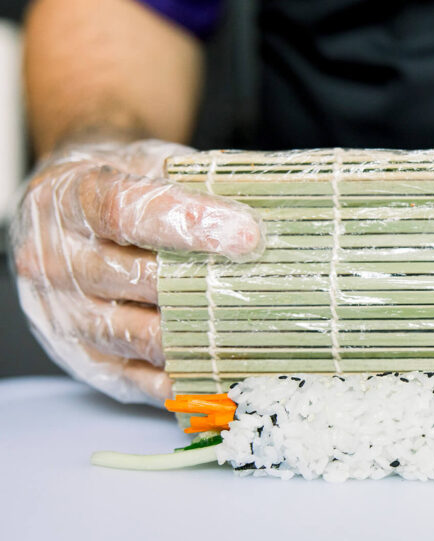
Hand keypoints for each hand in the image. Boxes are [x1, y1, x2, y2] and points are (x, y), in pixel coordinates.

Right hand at [11, 139, 263, 403]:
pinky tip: (229, 369)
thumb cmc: (120, 186)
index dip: (189, 223)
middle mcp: (57, 263)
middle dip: (208, 282)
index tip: (247, 233)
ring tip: (261, 327)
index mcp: (68, 200)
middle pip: (137, 279)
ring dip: (202, 334)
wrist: (61, 216)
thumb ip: (193, 180)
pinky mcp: (86, 361)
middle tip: (270, 285)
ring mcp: (67, 317)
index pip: (125, 212)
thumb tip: (262, 205)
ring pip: (141, 335)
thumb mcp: (147, 161)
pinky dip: (186, 378)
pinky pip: (139, 379)